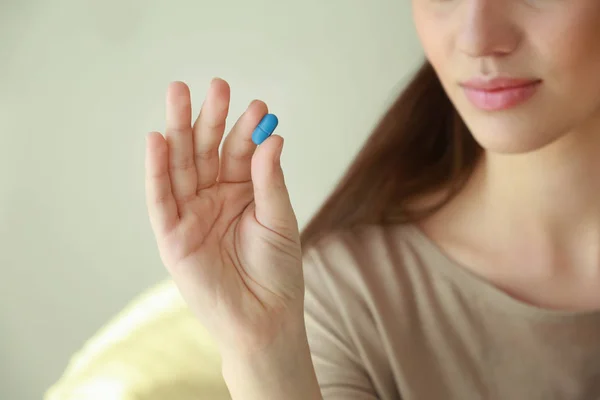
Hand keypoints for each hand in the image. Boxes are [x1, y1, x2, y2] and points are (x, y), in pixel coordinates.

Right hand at [145, 79, 303, 352]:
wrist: (264, 318)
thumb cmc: (277, 270)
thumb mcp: (278, 219)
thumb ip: (269, 180)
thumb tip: (272, 138)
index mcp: (241, 192)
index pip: (239, 152)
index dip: (247, 129)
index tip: (260, 107)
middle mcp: (213, 198)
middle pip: (206, 151)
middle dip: (210, 118)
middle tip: (216, 85)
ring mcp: (191, 214)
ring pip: (181, 166)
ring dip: (179, 131)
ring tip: (179, 95)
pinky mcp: (172, 236)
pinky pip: (161, 199)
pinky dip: (157, 170)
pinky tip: (158, 140)